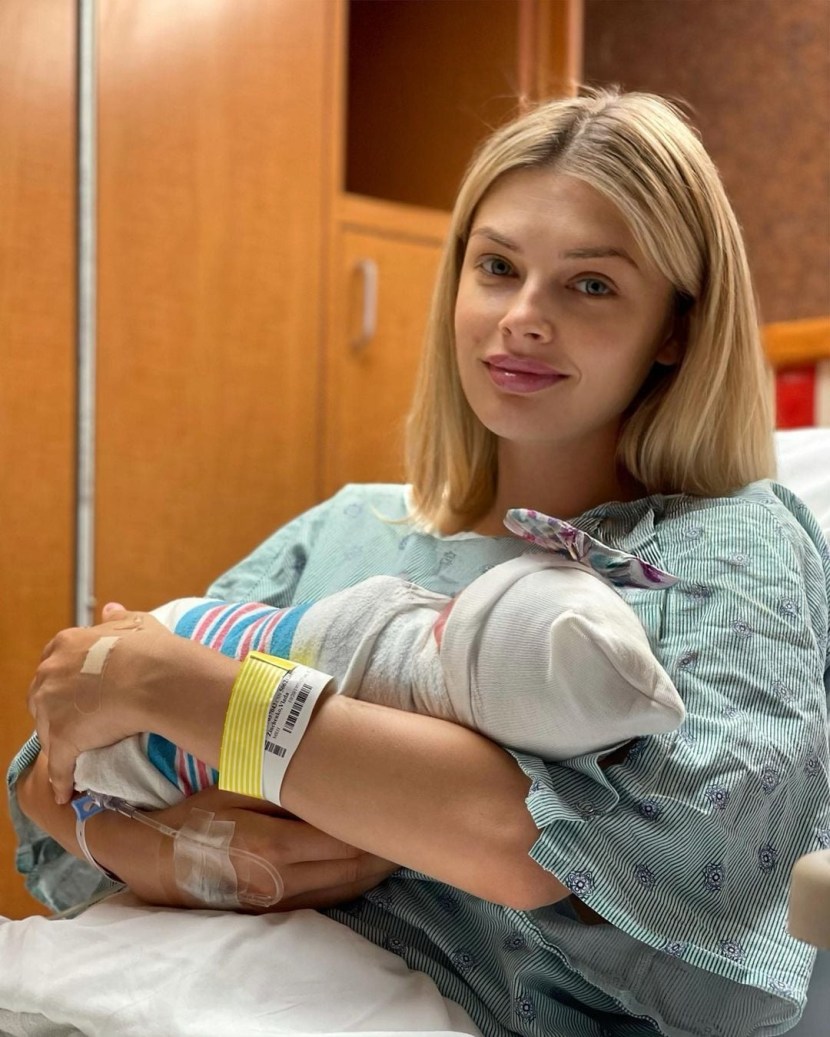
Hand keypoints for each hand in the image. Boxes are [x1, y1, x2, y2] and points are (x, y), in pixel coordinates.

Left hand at [28, 603, 233, 804]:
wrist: (156, 677)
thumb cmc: (151, 650)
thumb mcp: (136, 624)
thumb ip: (118, 618)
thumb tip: (109, 608)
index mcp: (65, 645)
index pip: (53, 668)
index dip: (67, 683)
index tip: (81, 692)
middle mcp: (50, 673)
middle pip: (42, 700)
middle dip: (57, 713)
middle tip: (83, 724)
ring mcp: (52, 706)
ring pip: (48, 732)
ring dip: (60, 745)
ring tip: (78, 758)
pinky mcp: (62, 737)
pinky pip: (59, 765)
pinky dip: (62, 780)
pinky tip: (67, 792)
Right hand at [93, 787, 397, 911]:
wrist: (152, 865)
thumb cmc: (192, 819)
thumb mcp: (231, 790)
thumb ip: (279, 786)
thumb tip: (327, 775)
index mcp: (273, 846)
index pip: (343, 838)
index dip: (377, 824)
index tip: (402, 802)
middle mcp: (283, 880)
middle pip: (353, 866)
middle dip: (385, 846)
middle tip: (412, 820)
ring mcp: (281, 901)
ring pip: (347, 888)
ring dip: (376, 867)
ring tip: (400, 842)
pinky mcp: (276, 912)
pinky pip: (329, 900)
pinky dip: (355, 884)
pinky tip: (370, 867)